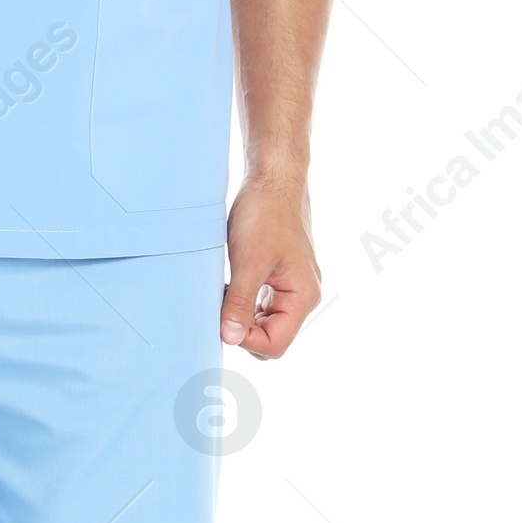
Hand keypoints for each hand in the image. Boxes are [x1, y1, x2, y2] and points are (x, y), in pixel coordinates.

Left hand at [220, 171, 320, 358]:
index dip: (245, 340)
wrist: (273, 178)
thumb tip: (229, 338)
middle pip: (271, 337)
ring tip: (222, 294)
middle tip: (218, 308)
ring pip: (265, 321)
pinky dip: (244, 301)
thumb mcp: (248, 262)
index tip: (220, 322)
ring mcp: (292, 285)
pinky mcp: (280, 275)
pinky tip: (227, 287)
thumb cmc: (265, 214)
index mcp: (303, 296)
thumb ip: (239, 302)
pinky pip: (262, 303)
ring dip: (241, 315)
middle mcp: (303, 295)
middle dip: (243, 329)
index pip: (275, 344)